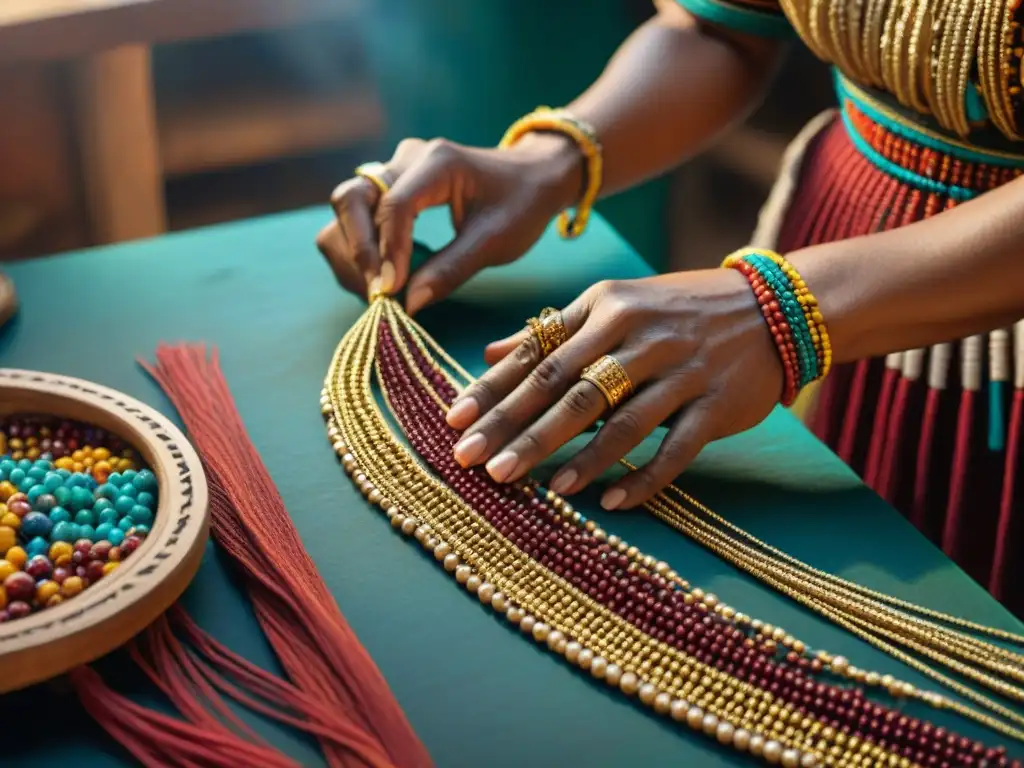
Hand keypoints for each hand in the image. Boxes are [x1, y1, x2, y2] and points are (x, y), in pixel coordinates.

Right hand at [316, 134, 581, 314]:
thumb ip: (450, 271)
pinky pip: (358, 216)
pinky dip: (362, 250)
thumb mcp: (495, 243)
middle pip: (352, 198)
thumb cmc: (522, 205)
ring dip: (353, 252)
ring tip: (382, 290)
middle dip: (358, 250)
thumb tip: (407, 304)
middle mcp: (408, 158)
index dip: (387, 252)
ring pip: (347, 208)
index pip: (394, 205)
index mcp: (439, 162)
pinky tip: (386, 277)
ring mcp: (395, 169)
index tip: (390, 292)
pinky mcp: (391, 187)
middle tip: (378, 293)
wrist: (533, 178)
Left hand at [444, 271, 783, 509]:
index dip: (494, 389)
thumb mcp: (615, 302)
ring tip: (538, 487)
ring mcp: (681, 370)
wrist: (773, 307)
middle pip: (569, 388)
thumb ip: (553, 330)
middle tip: (476, 462)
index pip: (538, 353)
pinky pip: (674, 448)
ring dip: (577, 456)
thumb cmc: (679, 309)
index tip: (455, 421)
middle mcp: (639, 334)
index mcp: (606, 306)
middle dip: (518, 427)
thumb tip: (489, 353)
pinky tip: (611, 503)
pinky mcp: (716, 404)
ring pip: (619, 419)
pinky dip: (643, 477)